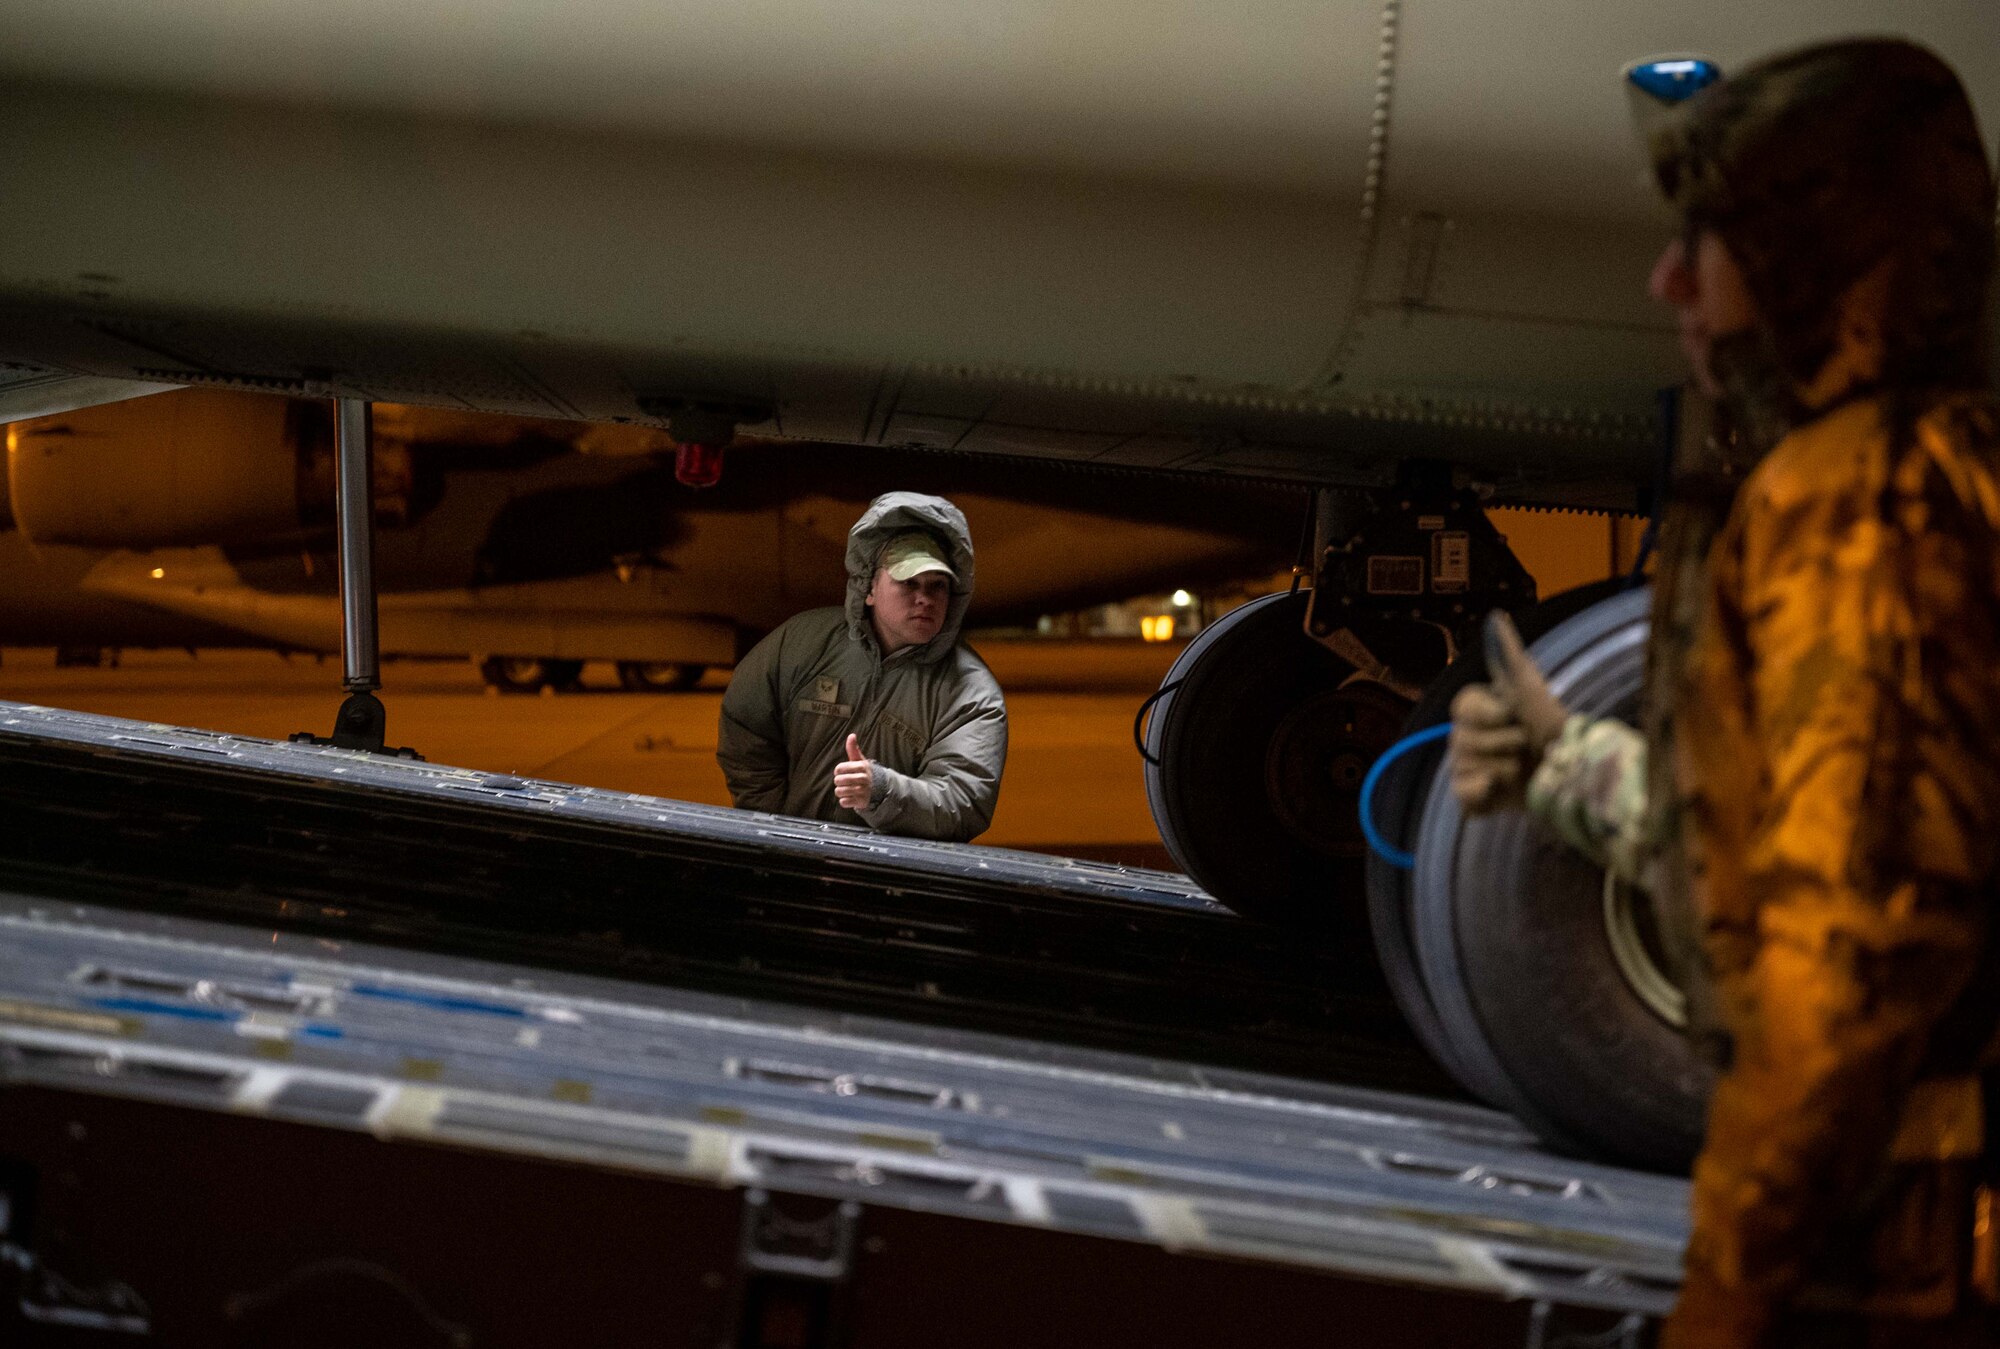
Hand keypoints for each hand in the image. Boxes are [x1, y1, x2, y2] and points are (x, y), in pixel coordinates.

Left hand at [833, 733, 874, 810]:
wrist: (880, 789)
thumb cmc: (865, 773)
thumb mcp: (860, 760)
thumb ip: (853, 749)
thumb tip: (851, 735)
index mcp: (861, 766)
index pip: (839, 768)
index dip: (838, 771)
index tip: (842, 772)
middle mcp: (863, 778)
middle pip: (837, 781)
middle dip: (839, 782)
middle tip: (846, 782)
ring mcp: (862, 791)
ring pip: (839, 792)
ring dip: (841, 791)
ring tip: (848, 789)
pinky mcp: (861, 802)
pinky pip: (843, 802)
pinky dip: (845, 801)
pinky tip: (851, 797)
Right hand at [1448, 611, 1568, 813]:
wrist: (1572, 775)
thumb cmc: (1551, 727)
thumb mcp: (1530, 687)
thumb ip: (1508, 655)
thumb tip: (1495, 616)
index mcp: (1478, 710)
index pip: (1463, 706)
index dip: (1488, 714)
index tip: (1510, 715)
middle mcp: (1466, 737)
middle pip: (1464, 740)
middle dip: (1503, 743)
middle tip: (1526, 745)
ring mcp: (1466, 767)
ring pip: (1466, 766)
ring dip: (1503, 768)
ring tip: (1523, 770)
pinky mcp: (1471, 797)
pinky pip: (1463, 793)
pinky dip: (1484, 794)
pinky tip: (1502, 791)